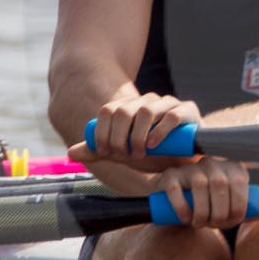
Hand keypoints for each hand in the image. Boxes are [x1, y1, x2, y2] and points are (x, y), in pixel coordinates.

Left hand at [71, 94, 201, 172]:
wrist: (185, 158)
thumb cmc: (151, 154)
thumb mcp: (121, 154)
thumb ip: (98, 152)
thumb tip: (70, 153)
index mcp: (130, 107)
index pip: (108, 111)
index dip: (103, 132)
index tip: (105, 152)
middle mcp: (146, 101)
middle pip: (124, 110)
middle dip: (119, 136)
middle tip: (122, 156)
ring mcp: (167, 104)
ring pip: (146, 110)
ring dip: (138, 135)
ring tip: (138, 154)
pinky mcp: (187, 110)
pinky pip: (171, 115)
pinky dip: (160, 131)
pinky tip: (154, 145)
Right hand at [156, 158, 258, 226]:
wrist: (181, 203)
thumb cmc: (213, 206)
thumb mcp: (235, 208)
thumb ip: (256, 209)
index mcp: (233, 169)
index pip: (240, 186)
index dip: (237, 209)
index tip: (229, 223)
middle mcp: (212, 164)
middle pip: (220, 186)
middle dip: (218, 212)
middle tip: (212, 225)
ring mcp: (190, 168)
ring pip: (199, 186)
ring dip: (200, 211)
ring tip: (198, 223)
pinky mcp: (170, 176)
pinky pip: (176, 188)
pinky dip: (181, 206)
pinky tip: (184, 218)